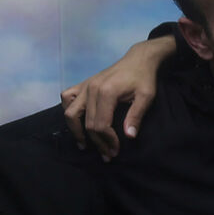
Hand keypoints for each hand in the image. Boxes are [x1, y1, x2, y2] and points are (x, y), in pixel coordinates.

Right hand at [59, 36, 174, 160]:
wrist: (138, 59)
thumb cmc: (144, 78)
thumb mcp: (146, 97)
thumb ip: (136, 116)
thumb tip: (129, 136)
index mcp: (107, 92)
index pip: (101, 125)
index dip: (107, 141)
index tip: (116, 150)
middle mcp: (91, 89)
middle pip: (87, 123)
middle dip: (97, 142)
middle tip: (107, 154)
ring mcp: (85, 86)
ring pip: (70, 113)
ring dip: (76, 131)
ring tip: (85, 144)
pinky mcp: (83, 84)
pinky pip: (67, 98)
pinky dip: (69, 110)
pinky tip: (78, 121)